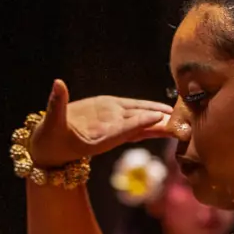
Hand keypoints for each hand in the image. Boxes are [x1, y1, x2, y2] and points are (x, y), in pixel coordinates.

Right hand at [26, 79, 176, 168]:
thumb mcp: (50, 123)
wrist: (50, 150)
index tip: (156, 118)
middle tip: (184, 123)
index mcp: (98, 138)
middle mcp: (110, 132)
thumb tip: (58, 83)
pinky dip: (149, 113)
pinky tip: (165, 112)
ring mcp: (112, 125)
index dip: (138, 123)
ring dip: (161, 120)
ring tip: (182, 116)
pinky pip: (134, 116)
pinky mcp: (110, 116)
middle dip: (161, 125)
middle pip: (140, 127)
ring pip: (141, 122)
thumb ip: (55, 104)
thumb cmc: (49, 139)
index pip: (121, 129)